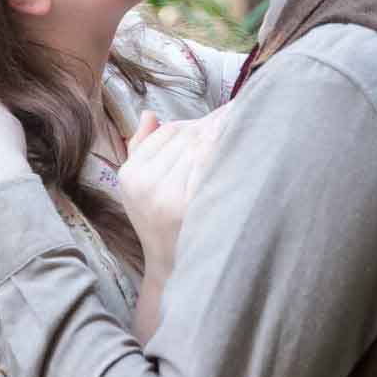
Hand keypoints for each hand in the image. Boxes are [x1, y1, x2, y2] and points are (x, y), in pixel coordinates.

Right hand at [117, 105, 231, 281]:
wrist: (172, 266)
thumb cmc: (159, 222)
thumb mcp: (139, 187)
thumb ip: (140, 148)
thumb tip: (149, 113)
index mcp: (130, 174)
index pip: (166, 133)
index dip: (194, 122)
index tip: (221, 114)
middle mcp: (144, 183)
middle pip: (185, 138)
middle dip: (214, 123)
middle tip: (242, 110)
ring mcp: (165, 195)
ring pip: (198, 147)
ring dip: (223, 131)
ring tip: (246, 120)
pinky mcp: (187, 206)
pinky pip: (207, 165)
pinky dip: (223, 150)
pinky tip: (241, 143)